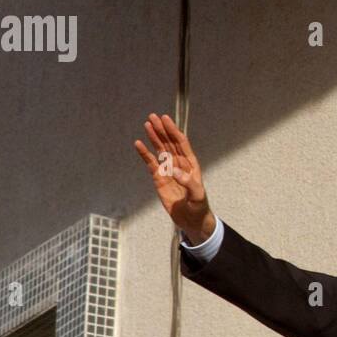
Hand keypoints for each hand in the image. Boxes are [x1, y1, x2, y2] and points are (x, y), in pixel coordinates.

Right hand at [133, 112, 215, 242]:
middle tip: (152, 116)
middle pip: (169, 142)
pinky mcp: (159, 178)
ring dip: (154, 137)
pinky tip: (138, 144)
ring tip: (147, 123)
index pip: (181, 143)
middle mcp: (179, 163)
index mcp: (191, 164)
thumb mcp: (197, 196)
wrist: (191, 219)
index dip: (173, 130)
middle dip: (162, 129)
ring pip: (160, 149)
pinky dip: (144, 153)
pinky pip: (150, 163)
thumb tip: (174, 171)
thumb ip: (188, 183)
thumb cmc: (198, 206)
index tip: (165, 119)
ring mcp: (168, 170)